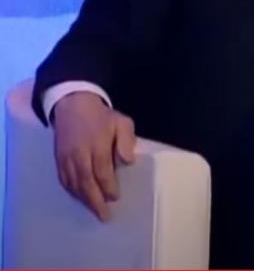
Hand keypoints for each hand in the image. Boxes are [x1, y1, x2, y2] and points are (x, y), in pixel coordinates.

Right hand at [52, 92, 136, 220]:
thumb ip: (126, 140)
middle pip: (85, 182)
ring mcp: (66, 158)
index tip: (115, 197)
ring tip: (94, 211)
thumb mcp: (121, 121)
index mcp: (96, 144)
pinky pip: (64, 180)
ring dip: (83, 199)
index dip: (108, 187)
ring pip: (73, 184)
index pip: (101, 171)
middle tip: (104, 215)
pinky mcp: (58, 160)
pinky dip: (72, 192)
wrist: (72, 104)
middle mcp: (78, 154)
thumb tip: (128, 161)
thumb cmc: (101, 116)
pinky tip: (80, 198)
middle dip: (94, 200)